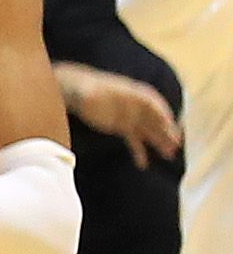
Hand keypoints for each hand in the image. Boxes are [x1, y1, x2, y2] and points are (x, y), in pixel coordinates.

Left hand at [56, 62, 184, 164]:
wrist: (78, 92)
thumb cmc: (85, 89)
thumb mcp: (89, 91)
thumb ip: (92, 95)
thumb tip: (90, 97)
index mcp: (134, 94)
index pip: (154, 104)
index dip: (162, 114)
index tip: (170, 126)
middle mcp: (136, 107)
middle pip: (155, 120)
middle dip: (165, 131)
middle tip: (175, 145)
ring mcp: (131, 117)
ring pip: (149, 132)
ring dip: (159, 143)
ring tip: (169, 155)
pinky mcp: (122, 127)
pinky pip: (134, 140)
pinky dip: (139, 152)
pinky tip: (142, 164)